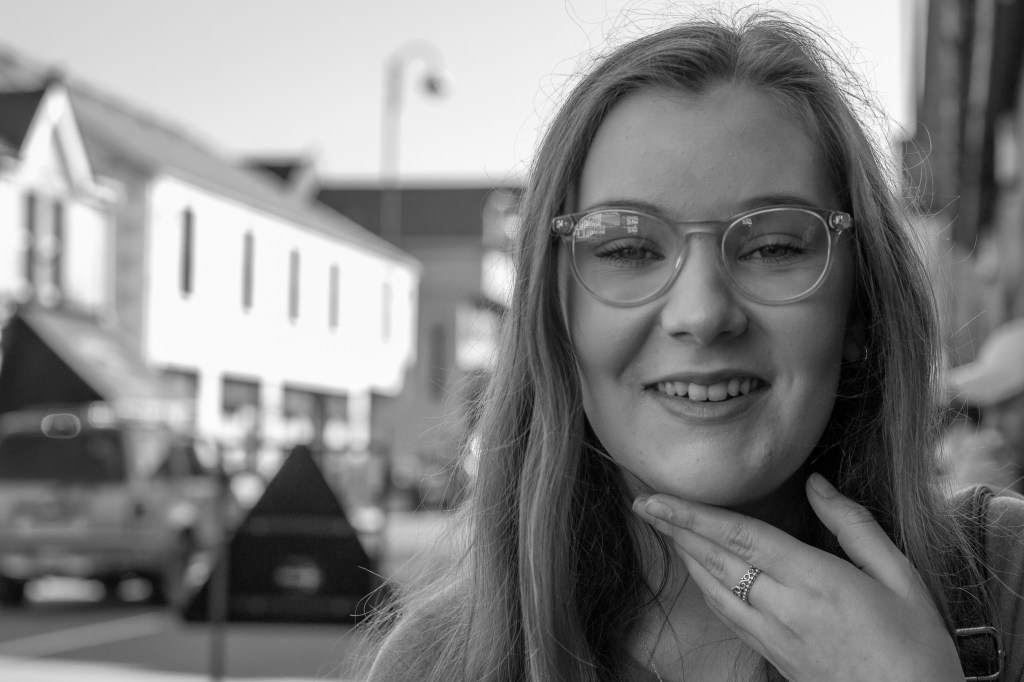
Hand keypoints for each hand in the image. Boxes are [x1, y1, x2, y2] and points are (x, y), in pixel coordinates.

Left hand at [632, 473, 962, 680]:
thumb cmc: (916, 646)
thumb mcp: (901, 576)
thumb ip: (854, 526)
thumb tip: (816, 483)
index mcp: (815, 580)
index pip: (740, 538)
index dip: (693, 516)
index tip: (658, 498)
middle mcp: (785, 608)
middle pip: (716, 560)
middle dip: (675, 529)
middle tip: (641, 502)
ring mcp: (775, 636)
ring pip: (714, 589)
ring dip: (684, 555)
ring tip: (661, 526)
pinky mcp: (773, 656)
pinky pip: (727, 615)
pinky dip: (704, 587)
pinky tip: (696, 572)